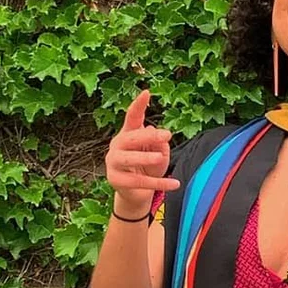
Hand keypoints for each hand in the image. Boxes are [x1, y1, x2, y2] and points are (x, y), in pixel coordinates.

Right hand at [105, 88, 181, 213]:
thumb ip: (160, 144)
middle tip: (166, 135)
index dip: (138, 105)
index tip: (147, 92)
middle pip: (131, 137)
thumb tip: (158, 134)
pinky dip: (158, 183)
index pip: (132, 117)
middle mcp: (117, 145)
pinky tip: (174, 183)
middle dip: (148, 136)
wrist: (136, 194)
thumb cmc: (149, 168)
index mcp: (128, 134)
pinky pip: (139, 181)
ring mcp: (113, 162)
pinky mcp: (116, 180)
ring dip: (145, 158)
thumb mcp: (160, 154)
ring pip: (129, 159)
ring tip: (160, 158)